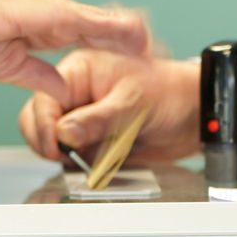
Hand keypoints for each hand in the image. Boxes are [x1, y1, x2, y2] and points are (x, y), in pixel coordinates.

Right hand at [0, 0, 150, 100]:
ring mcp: (58, 11)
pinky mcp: (58, 14)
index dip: (109, 48)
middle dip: (128, 42)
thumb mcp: (12, 69)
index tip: (131, 60)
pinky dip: (120, 31)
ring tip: (156, 48)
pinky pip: (96, 23)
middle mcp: (56, 15)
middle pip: (102, 29)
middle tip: (154, 54)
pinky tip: (140, 37)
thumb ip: (41, 78)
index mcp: (44, 26)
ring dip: (132, 36)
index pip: (86, 37)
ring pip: (106, 23)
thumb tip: (62, 92)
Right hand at [18, 50, 201, 162]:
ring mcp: (84, 118)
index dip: (46, 127)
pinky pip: (79, 157)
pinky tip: (106, 161)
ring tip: (98, 157)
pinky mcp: (95, 140)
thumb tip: (64, 133)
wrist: (196, 115)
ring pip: (57, 143)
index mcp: (79, 71)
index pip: (44, 100)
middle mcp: (77, 94)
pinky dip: (87, 165)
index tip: (57, 148)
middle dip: (52, 143)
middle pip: (40, 122)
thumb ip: (97, 119)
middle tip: (70, 158)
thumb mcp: (133, 103)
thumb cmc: (172, 93)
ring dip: (72, 157)